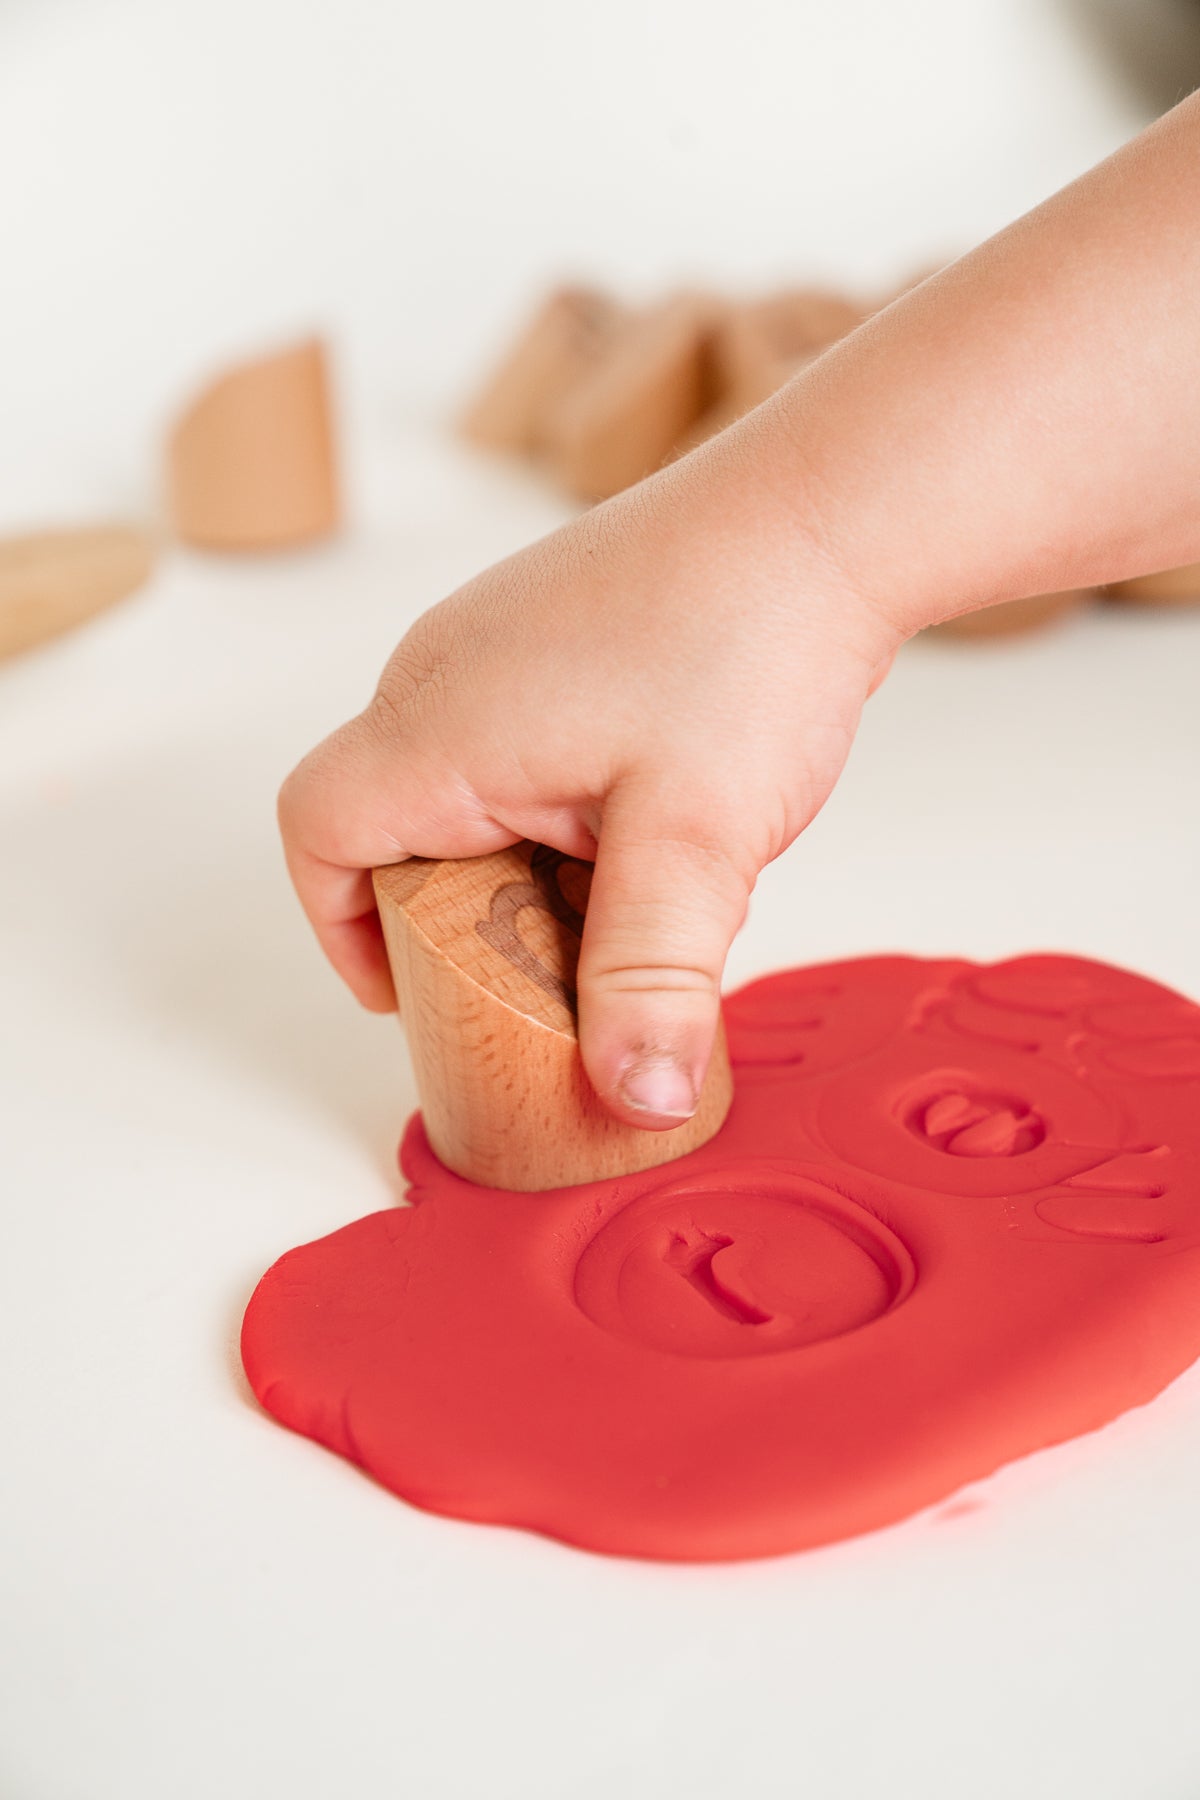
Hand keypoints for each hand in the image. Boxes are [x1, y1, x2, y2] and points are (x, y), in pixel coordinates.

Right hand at [279, 419, 900, 1129]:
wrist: (830, 513)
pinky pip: (515, 743)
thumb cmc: (749, 642)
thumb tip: (634, 1098)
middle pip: (389, 823)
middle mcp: (444, 671)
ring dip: (518, 863)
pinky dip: (556, 808)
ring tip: (617, 896)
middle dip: (456, 916)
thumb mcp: (696, 841)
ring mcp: (499, 642)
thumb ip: (654, 979)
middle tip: (545, 967)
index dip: (340, 929)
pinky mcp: (556, 632)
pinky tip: (646, 826)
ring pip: (462, 787)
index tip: (410, 995)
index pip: (317, 832)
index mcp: (437, 722)